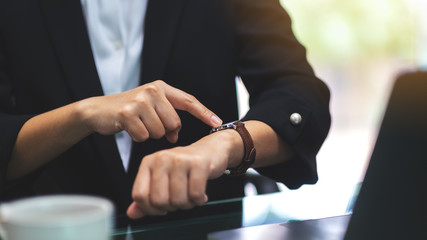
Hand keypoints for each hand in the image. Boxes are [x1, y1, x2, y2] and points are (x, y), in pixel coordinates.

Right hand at [80, 80, 221, 142]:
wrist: (98, 111)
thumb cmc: (129, 112)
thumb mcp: (150, 109)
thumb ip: (167, 119)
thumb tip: (176, 137)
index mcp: (161, 88)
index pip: (188, 100)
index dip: (204, 112)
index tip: (218, 122)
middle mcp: (153, 90)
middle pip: (174, 123)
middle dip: (164, 131)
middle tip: (148, 124)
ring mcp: (140, 100)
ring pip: (159, 132)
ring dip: (149, 134)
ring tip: (137, 124)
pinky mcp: (128, 112)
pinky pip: (144, 136)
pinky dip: (137, 137)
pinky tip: (129, 128)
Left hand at [126, 130, 242, 218]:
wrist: (210, 149)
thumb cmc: (185, 166)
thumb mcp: (162, 178)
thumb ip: (147, 196)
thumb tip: (132, 213)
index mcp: (149, 162)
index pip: (140, 195)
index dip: (150, 209)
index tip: (161, 208)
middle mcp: (162, 158)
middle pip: (159, 201)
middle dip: (171, 207)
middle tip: (179, 200)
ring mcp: (180, 160)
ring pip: (178, 200)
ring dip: (187, 204)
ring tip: (190, 196)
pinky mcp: (199, 163)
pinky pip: (195, 194)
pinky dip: (199, 200)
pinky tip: (201, 194)